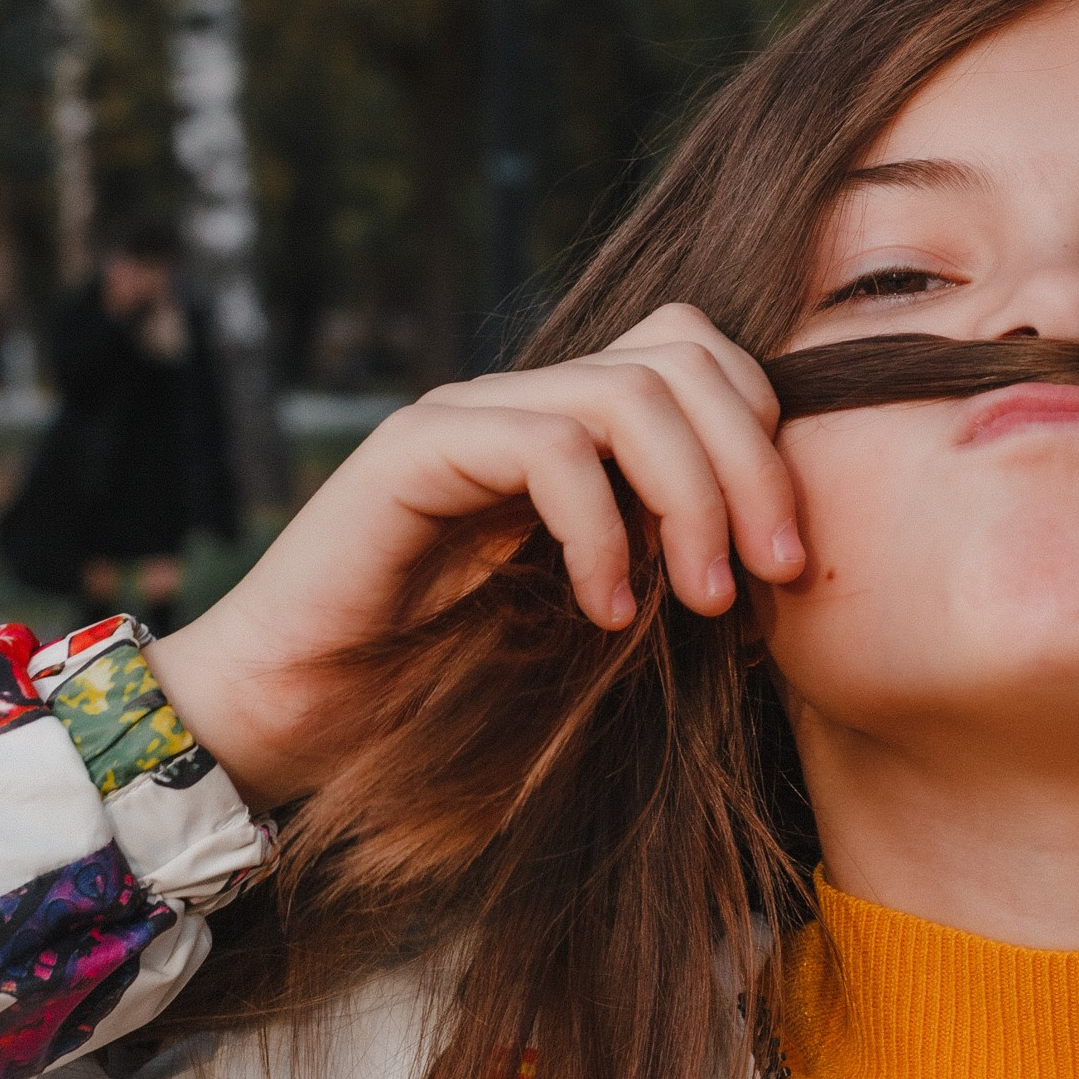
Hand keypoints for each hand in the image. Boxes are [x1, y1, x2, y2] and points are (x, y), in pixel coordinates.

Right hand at [149, 308, 800, 804]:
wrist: (289, 720)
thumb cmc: (443, 689)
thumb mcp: (592, 626)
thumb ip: (666, 574)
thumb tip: (788, 572)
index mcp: (575, 432)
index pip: (700, 361)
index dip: (767, 440)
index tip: (789, 563)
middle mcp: (525, 404)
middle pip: (682, 358)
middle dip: (756, 462)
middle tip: (776, 574)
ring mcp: (468, 417)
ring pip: (628, 391)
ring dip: (694, 497)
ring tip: (705, 601)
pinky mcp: (414, 451)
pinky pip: (547, 447)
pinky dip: (600, 532)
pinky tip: (604, 612)